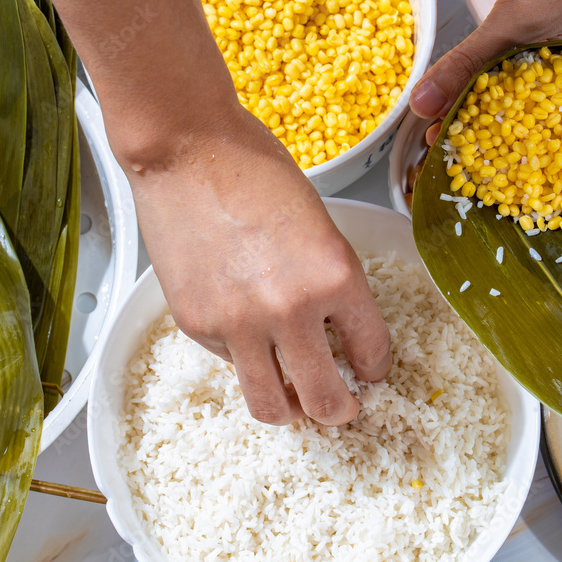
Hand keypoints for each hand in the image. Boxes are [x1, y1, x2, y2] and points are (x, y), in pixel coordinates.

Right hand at [125, 102, 391, 425]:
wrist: (186, 149)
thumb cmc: (255, 171)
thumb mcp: (321, 226)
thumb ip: (332, 284)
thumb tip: (337, 333)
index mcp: (336, 276)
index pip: (371, 352)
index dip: (375, 369)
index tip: (370, 371)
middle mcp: (291, 309)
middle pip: (324, 402)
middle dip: (340, 412)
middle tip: (342, 408)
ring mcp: (239, 324)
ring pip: (272, 407)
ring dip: (290, 410)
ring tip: (294, 398)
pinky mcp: (197, 326)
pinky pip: (231, 366)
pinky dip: (245, 360)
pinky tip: (245, 331)